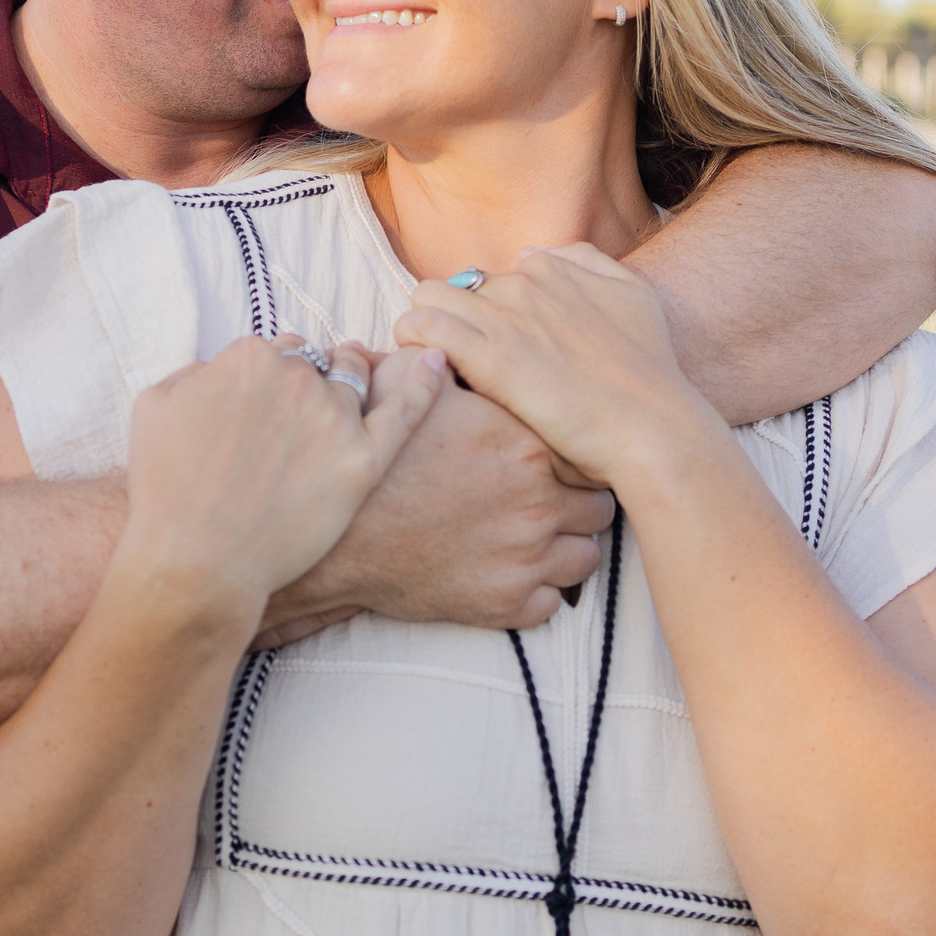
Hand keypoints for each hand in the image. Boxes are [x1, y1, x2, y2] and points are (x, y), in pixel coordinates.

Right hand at [120, 337, 443, 618]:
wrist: (193, 562)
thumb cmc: (166, 490)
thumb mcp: (156, 405)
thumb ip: (196, 373)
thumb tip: (221, 371)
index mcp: (250, 357)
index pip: (279, 352)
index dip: (273, 383)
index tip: (266, 413)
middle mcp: (298, 378)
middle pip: (319, 367)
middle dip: (311, 386)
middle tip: (298, 426)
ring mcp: (334, 419)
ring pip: (356, 385)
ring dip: (353, 388)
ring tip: (341, 417)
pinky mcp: (362, 463)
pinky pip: (405, 412)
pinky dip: (424, 382)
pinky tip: (439, 364)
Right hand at [270, 349, 616, 634]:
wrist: (336, 540)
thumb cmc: (372, 460)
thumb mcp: (402, 385)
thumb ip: (445, 356)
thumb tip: (461, 331)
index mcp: (525, 444)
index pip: (589, 448)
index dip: (575, 451)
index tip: (557, 455)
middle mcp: (538, 501)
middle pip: (599, 504)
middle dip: (580, 500)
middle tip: (551, 497)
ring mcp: (527, 557)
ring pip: (586, 556)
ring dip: (566, 546)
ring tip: (536, 535)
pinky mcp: (508, 604)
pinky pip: (554, 602)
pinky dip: (538, 589)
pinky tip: (511, 569)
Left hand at [394, 244, 726, 489]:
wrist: (652, 425)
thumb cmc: (649, 373)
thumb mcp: (635, 295)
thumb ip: (587, 263)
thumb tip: (532, 252)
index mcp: (552, 266)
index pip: (489, 277)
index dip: (483, 315)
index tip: (490, 349)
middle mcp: (524, 281)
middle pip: (453, 286)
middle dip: (448, 319)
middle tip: (454, 363)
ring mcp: (503, 315)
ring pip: (425, 298)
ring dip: (422, 329)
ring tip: (433, 369)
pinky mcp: (487, 356)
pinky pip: (419, 328)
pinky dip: (412, 348)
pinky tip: (427, 378)